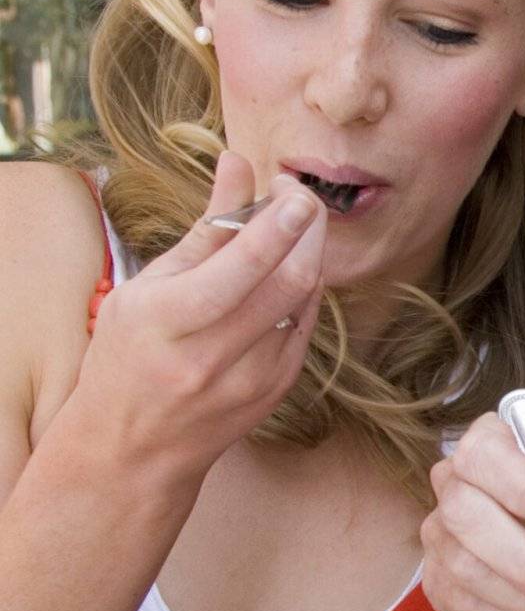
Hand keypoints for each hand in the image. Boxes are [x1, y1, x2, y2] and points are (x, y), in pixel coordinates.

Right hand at [72, 152, 325, 479]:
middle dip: (305, 231)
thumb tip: (237, 163)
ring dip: (308, 254)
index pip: (241, 268)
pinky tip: (291, 267)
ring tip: (294, 224)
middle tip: (299, 197)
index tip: (294, 190)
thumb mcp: (148, 287)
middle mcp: (212, 355)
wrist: (136, 447)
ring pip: (303, 300)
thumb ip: (204, 229)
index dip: (277, 224)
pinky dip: (304, 287)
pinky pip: (306, 323)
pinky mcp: (278, 388)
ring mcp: (252, 378)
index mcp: (167, 322)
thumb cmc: (129, 353)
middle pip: (286, 282)